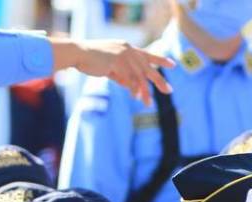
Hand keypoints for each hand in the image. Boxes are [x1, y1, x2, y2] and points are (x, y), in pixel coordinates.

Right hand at [50, 38, 174, 106]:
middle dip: (159, 81)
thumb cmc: (92, 60)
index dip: (160, 59)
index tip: (173, 65)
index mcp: (127, 48)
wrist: (78, 54)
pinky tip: (134, 97)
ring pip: (139, 77)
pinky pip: (129, 79)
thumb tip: (134, 89)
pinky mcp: (117, 62)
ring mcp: (123, 55)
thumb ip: (123, 76)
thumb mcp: (111, 68)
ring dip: (144, 92)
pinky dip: (133, 89)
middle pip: (148, 68)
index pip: (148, 54)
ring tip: (148, 104)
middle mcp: (128, 50)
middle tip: (169, 91)